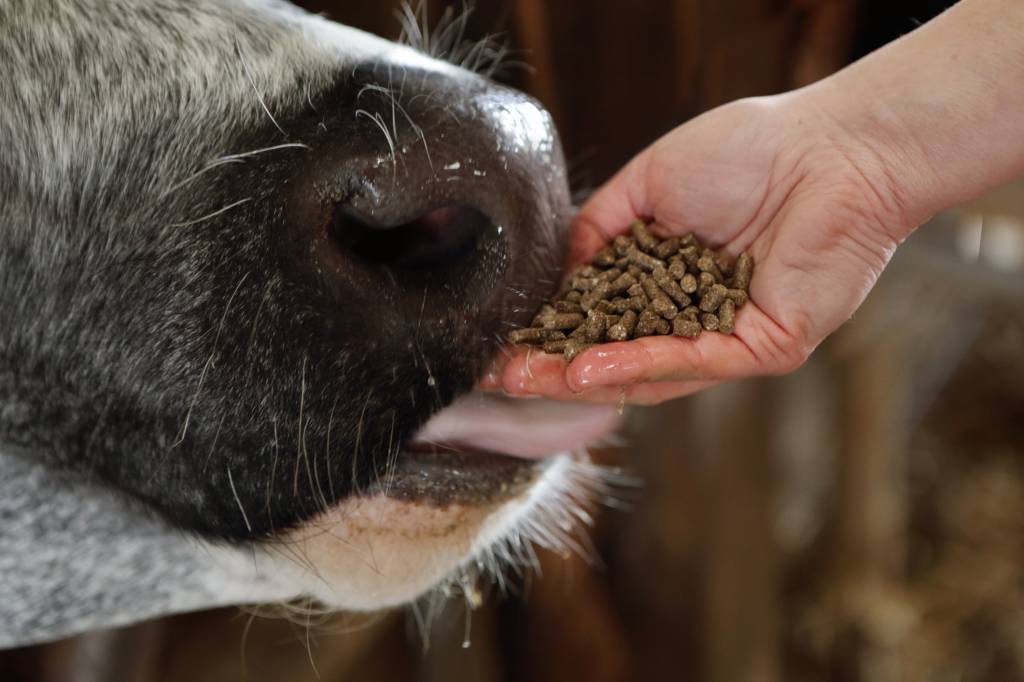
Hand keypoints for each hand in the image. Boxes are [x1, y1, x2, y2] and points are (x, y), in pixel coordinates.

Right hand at [487, 91, 914, 403]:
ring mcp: (727, 337)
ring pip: (647, 372)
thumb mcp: (649, 183)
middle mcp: (693, 316)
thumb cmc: (750, 153)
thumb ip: (598, 227)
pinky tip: (587, 367)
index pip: (599, 318)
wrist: (831, 147)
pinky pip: (693, 362)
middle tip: (499, 376)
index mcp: (667, 281)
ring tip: (529, 378)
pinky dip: (638, 364)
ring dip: (585, 378)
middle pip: (615, 357)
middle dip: (554, 369)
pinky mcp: (762, 347)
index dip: (549, 332)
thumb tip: (557, 271)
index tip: (500, 343)